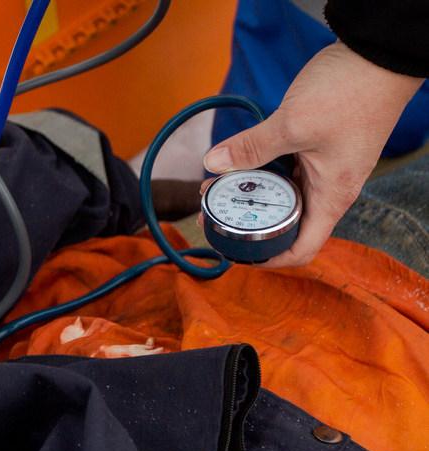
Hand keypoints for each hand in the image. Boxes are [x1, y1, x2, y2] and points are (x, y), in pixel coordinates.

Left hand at [202, 42, 421, 266]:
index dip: (270, 260)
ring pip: (282, 195)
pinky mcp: (317, 148)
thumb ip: (252, 147)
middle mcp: (329, 189)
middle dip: (247, 222)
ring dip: (249, 194)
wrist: (379, 52)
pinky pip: (284, 170)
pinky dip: (259, 170)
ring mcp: (324, 168)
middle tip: (211, 214)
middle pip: (286, 224)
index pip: (302, 249)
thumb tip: (212, 163)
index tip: (236, 255)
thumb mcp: (293, 124)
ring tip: (213, 187)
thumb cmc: (352, 92)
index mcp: (331, 197)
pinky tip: (234, 163)